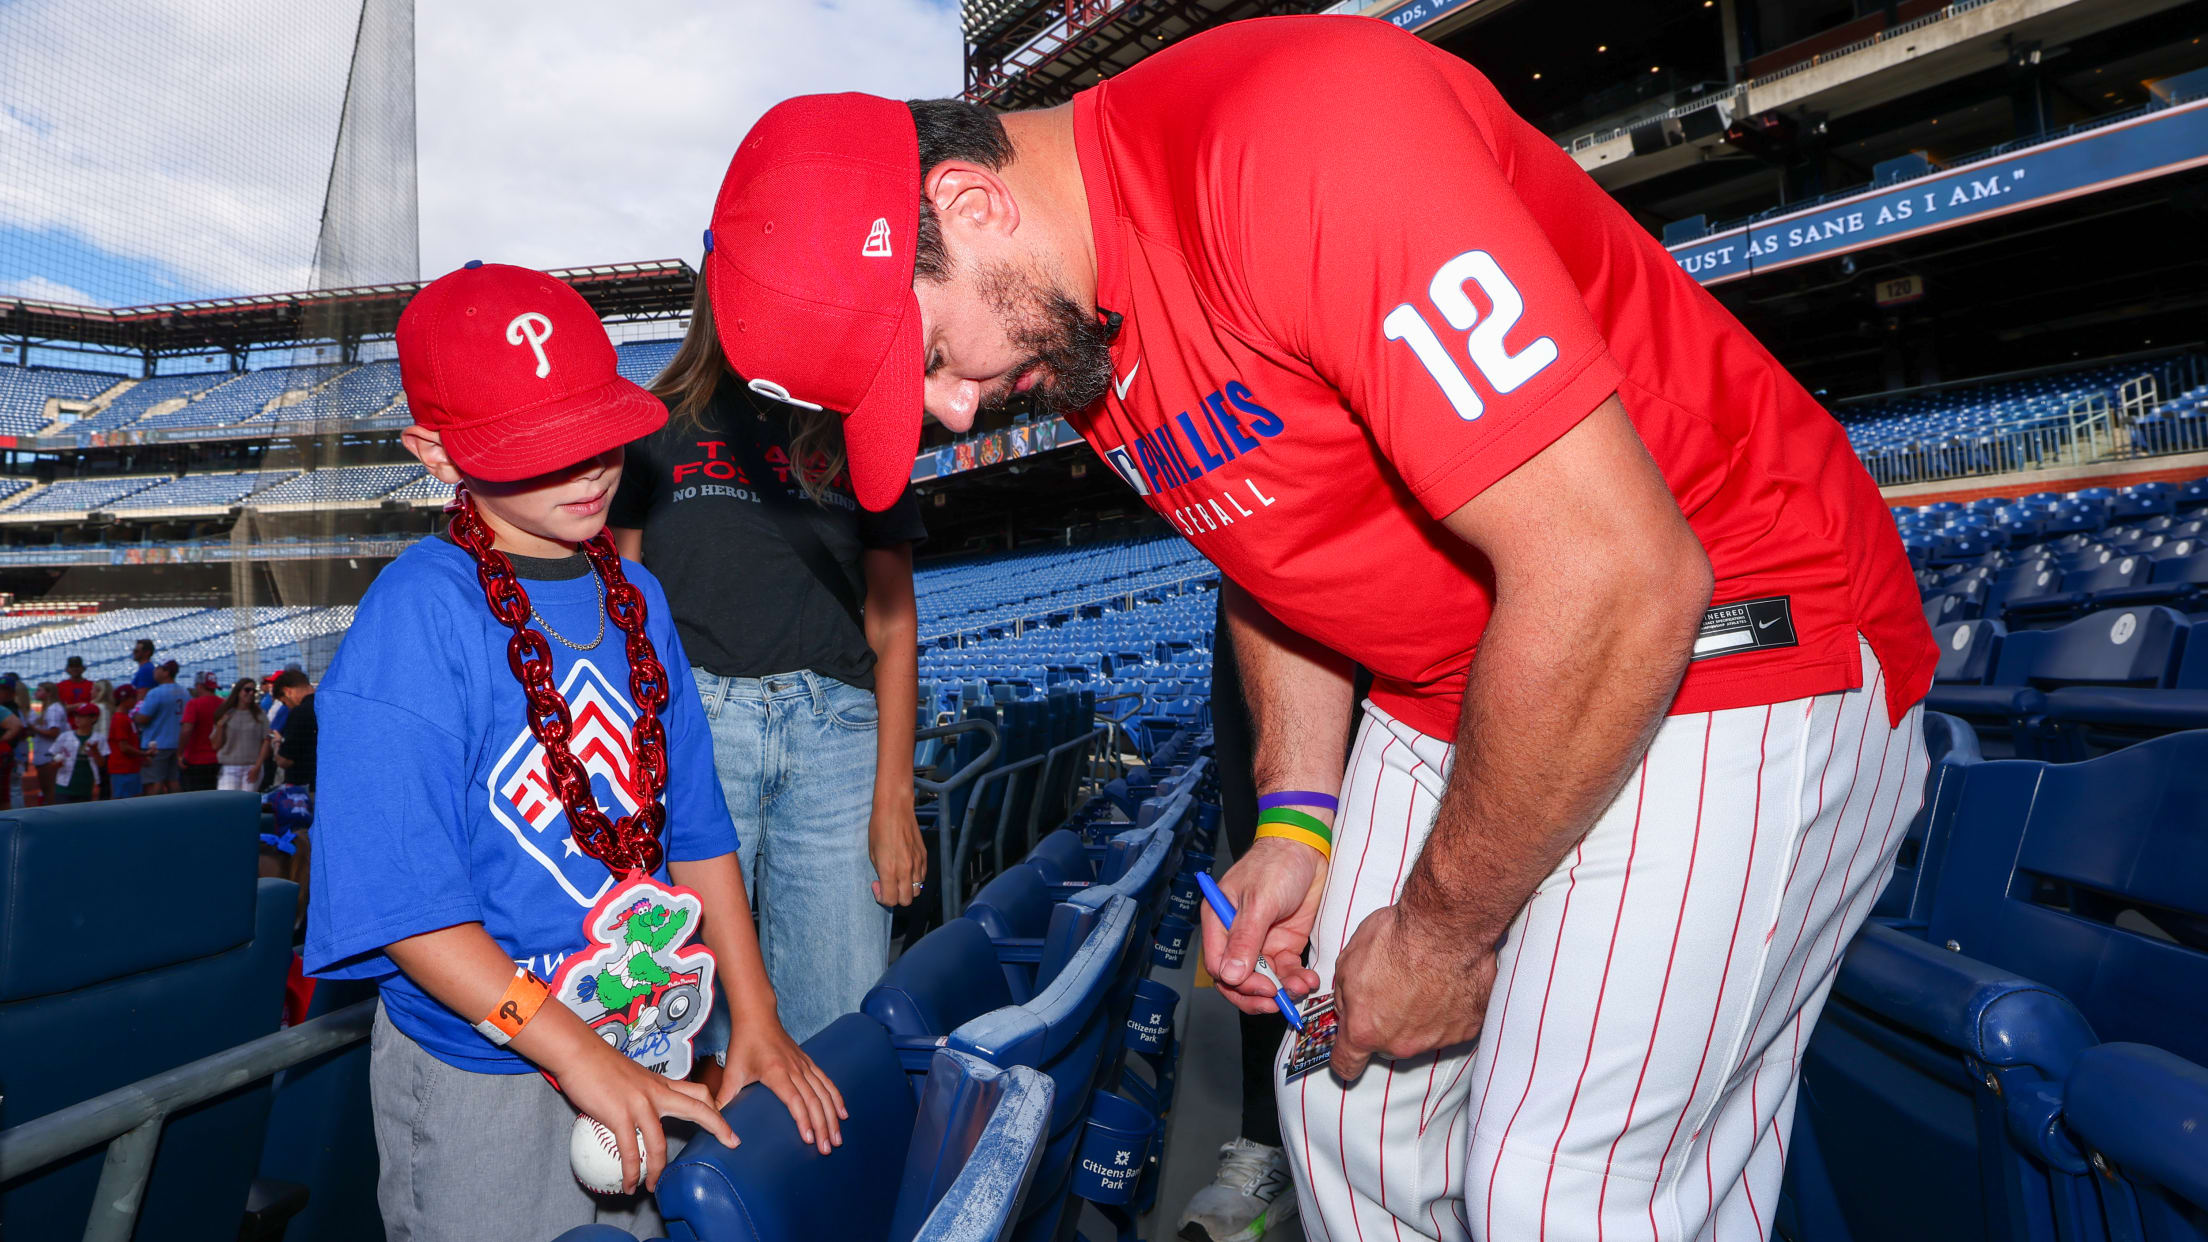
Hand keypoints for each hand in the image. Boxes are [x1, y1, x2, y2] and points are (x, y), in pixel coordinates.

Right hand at [548, 1033, 736, 1194]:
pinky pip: (630, 1151)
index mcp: (660, 1083)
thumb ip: (639, 1094)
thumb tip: (637, 1113)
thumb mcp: (629, 1076)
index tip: (726, 1123)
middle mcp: (656, 1092)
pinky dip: (631, 1171)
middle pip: (697, 1108)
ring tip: (655, 1186)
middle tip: (732, 1144)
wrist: (577, 1051)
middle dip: (718, 1126)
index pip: (698, 1093)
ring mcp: (639, 1104)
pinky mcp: (619, 1115)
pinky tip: (628, 1184)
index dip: (715, 1108)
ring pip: (660, 1142)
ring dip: (659, 1169)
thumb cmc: (597, 1063)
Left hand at [719, 1010, 847, 1153]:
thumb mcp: (732, 1071)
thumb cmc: (744, 1043)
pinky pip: (827, 1082)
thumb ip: (724, 1098)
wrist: (757, 1016)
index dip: (804, 1120)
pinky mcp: (809, 1063)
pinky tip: (843, 1113)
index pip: (795, 1100)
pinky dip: (837, 1098)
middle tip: (827, 1148)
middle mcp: (795, 1069)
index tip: (810, 1140)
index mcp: (776, 1072)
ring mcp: (804, 1065)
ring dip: (833, 1116)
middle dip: (823, 1126)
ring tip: (838, 1138)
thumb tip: (714, 1123)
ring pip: (824, 1094)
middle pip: (814, 1101)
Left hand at [868, 796, 926, 907]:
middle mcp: (906, 869)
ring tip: (897, 876)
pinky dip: (914, 878)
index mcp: (889, 869)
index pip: (890, 900)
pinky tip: (905, 867)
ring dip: (906, 888)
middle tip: (887, 885)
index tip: (877, 886)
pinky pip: (922, 877)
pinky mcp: (924, 856)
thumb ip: (881, 872)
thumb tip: (885, 883)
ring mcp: (917, 863)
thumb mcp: (873, 853)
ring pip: (916, 890)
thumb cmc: (880, 828)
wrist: (895, 810)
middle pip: (906, 900)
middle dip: (896, 898)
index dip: (882, 898)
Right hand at [1200, 837, 1325, 1014]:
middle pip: (1238, 979)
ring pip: (1264, 979)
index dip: (1237, 983)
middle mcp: (1237, 936)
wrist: (1306, 848)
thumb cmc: (1276, 864)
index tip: (1261, 989)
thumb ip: (1245, 939)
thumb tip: (1230, 975)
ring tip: (1301, 988)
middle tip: (1277, 1001)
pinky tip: (1308, 980)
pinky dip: (1296, 979)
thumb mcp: (1260, 901)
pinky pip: (1286, 971)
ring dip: (1282, 989)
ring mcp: (1261, 942)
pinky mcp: (1284, 944)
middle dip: (1257, 994)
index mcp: (1219, 922)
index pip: (1219, 965)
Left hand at [1329, 904, 1497, 1080]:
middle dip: (1386, 1023)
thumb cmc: (1396, 939)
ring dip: (1419, 1014)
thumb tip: (1349, 1006)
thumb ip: (1346, 996)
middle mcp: (1400, 1043)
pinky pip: (1452, 1025)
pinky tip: (1447, 983)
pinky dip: (1449, 1009)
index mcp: (1364, 1029)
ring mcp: (1435, 1039)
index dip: (1345, 1060)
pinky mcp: (1466, 1029)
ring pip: (1420, 1035)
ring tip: (1423, 979)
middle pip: (1387, 1044)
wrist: (1444, 930)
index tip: (1349, 1054)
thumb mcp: (1348, 961)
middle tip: (1393, 989)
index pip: (1347, 1064)